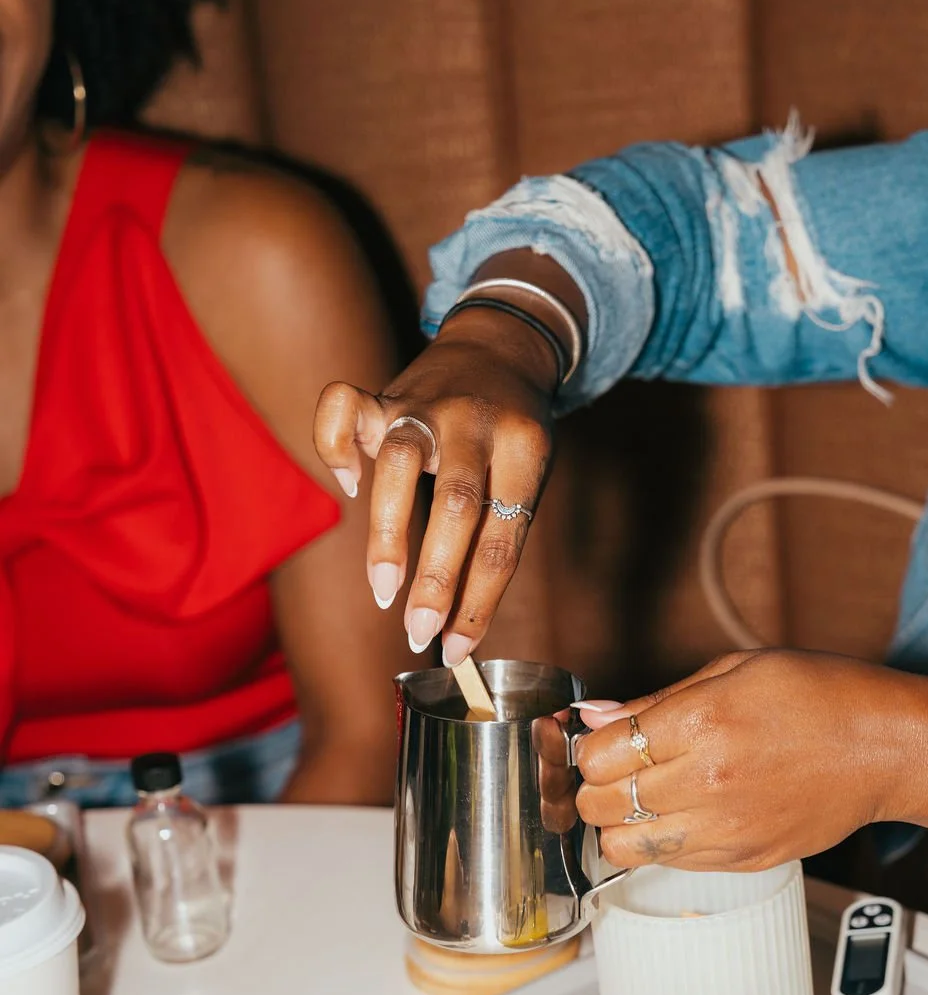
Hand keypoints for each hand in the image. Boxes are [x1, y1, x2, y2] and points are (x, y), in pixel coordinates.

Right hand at [314, 308, 556, 662]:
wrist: (504, 345)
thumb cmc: (513, 437)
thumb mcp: (526, 477)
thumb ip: (491, 538)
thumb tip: (452, 632)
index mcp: (526, 448)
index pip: (502, 539)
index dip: (478, 602)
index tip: (456, 650)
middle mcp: (475, 422)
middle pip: (459, 503)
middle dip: (436, 579)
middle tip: (417, 633)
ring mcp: (426, 403)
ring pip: (401, 462)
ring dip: (389, 532)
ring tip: (383, 588)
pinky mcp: (385, 393)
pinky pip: (342, 406)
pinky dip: (334, 447)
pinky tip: (349, 485)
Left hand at [574, 650, 919, 870]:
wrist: (886, 748)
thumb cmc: (817, 697)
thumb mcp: (734, 671)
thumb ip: (657, 701)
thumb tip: (595, 717)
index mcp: (702, 723)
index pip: (599, 755)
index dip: (590, 748)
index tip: (604, 742)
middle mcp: (709, 782)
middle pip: (601, 804)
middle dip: (596, 787)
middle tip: (617, 772)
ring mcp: (726, 828)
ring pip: (623, 847)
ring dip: (619, 825)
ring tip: (642, 801)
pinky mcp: (743, 859)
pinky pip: (669, 863)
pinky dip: (661, 843)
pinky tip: (682, 815)